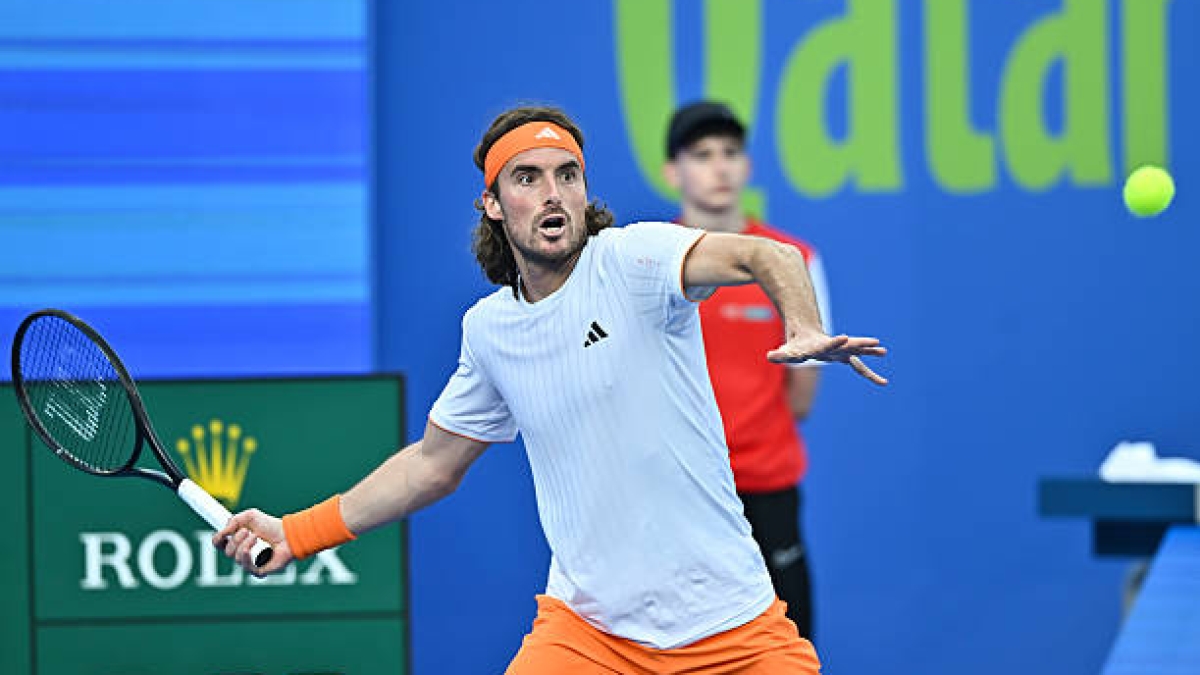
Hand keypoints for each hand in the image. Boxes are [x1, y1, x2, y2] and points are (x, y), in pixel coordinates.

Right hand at [212, 508, 293, 576]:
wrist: (288, 534)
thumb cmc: (271, 526)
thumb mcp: (250, 516)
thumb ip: (233, 520)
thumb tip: (223, 532)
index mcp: (237, 541)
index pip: (219, 544)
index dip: (218, 539)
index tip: (223, 533)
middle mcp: (241, 553)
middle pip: (226, 551)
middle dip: (235, 539)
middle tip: (247, 531)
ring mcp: (249, 563)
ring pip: (235, 557)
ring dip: (244, 544)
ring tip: (256, 537)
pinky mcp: (258, 571)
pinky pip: (245, 567)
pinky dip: (247, 555)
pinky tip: (253, 546)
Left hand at [767, 332, 888, 385]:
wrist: (807, 334)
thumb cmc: (795, 346)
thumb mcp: (786, 351)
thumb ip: (779, 355)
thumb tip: (770, 356)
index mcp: (821, 346)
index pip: (828, 344)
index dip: (835, 342)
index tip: (844, 337)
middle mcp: (834, 347)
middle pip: (849, 346)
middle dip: (861, 344)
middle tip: (875, 342)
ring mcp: (842, 352)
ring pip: (858, 352)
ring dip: (870, 353)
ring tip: (883, 351)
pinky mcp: (845, 357)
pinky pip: (859, 368)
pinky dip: (869, 374)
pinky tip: (882, 382)